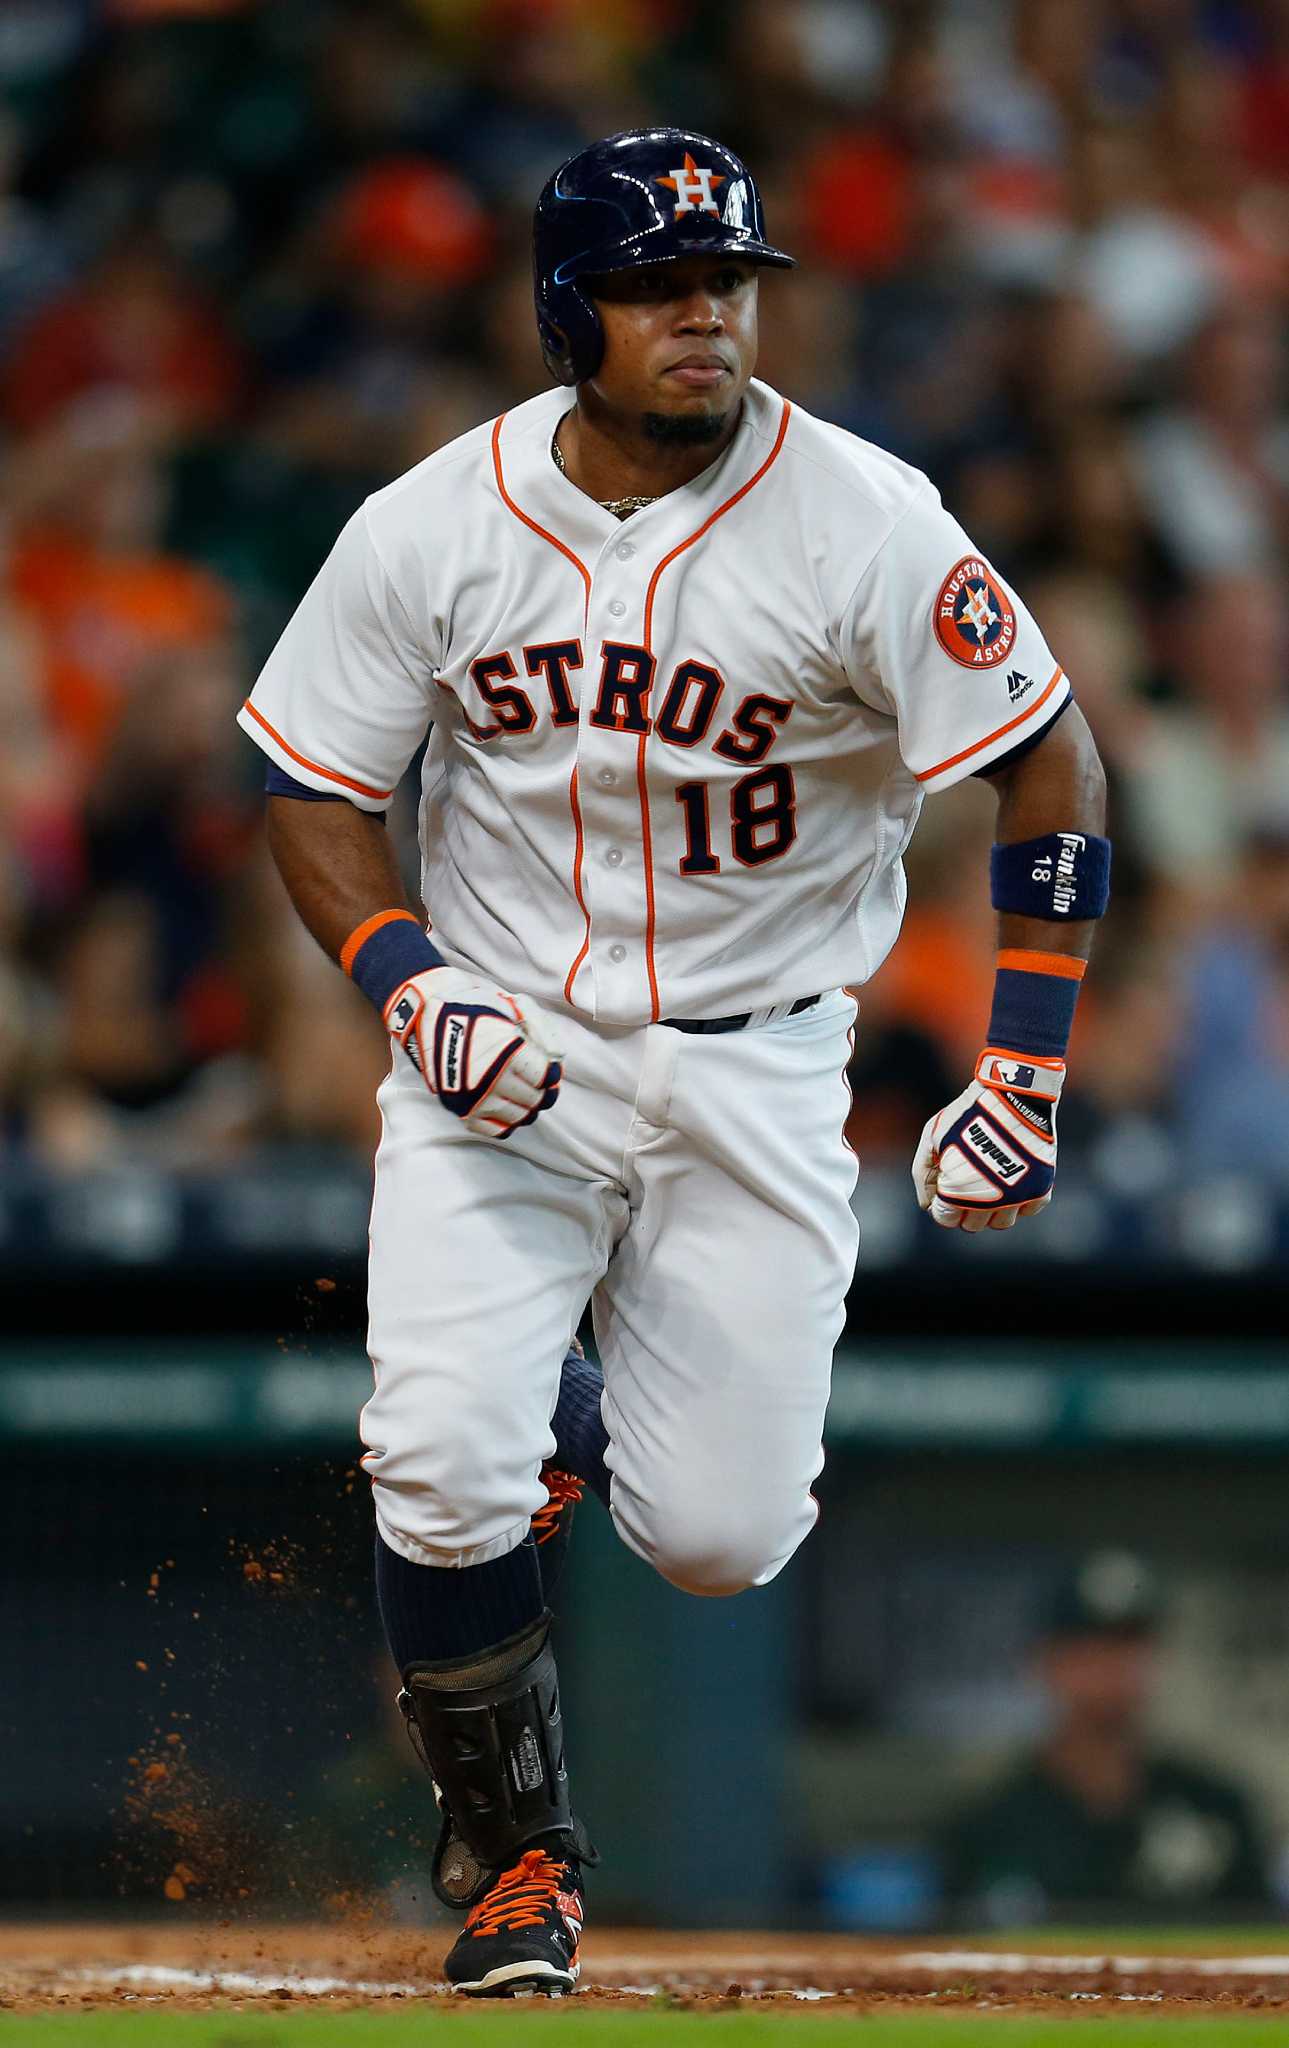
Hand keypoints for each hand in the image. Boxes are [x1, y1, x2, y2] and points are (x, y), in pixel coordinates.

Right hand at [385, 967, 562, 1137]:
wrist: (428, 1014)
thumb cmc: (474, 1006)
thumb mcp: (514, 1006)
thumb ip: (542, 1030)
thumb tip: (557, 1059)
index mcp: (507, 1053)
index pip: (545, 1078)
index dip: (551, 1073)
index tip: (547, 1068)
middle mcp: (492, 1080)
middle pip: (535, 1100)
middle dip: (541, 1090)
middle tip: (536, 1080)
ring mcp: (475, 1098)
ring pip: (518, 1117)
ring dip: (526, 1106)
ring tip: (521, 1091)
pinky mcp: (461, 1109)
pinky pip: (494, 1130)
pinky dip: (505, 1121)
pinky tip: (506, 1105)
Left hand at [912, 1048, 1062, 1232]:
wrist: (1013, 1094)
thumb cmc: (968, 1113)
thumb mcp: (933, 1135)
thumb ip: (923, 1172)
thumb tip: (927, 1205)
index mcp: (957, 1188)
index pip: (945, 1219)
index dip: (942, 1206)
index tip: (945, 1191)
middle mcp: (988, 1199)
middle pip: (973, 1225)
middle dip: (965, 1210)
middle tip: (967, 1187)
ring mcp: (1017, 1195)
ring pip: (1002, 1223)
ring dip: (993, 1210)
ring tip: (991, 1185)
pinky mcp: (1040, 1187)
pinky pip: (1029, 1210)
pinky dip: (1021, 1202)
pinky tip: (1013, 1181)